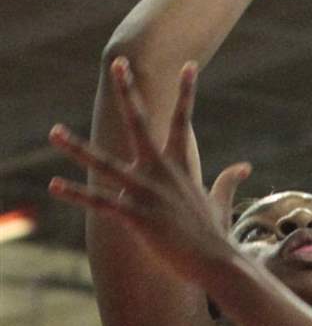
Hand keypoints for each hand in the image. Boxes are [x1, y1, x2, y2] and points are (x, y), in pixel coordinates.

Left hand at [48, 59, 251, 286]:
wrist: (216, 261)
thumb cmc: (215, 233)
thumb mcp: (220, 200)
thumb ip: (227, 180)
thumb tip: (243, 166)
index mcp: (181, 164)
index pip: (185, 118)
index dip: (187, 91)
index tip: (188, 64)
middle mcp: (162, 171)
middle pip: (141, 123)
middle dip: (129, 92)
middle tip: (119, 64)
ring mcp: (147, 192)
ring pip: (105, 164)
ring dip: (77, 149)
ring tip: (54, 132)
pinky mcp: (136, 216)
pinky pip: (100, 202)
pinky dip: (77, 194)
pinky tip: (56, 185)